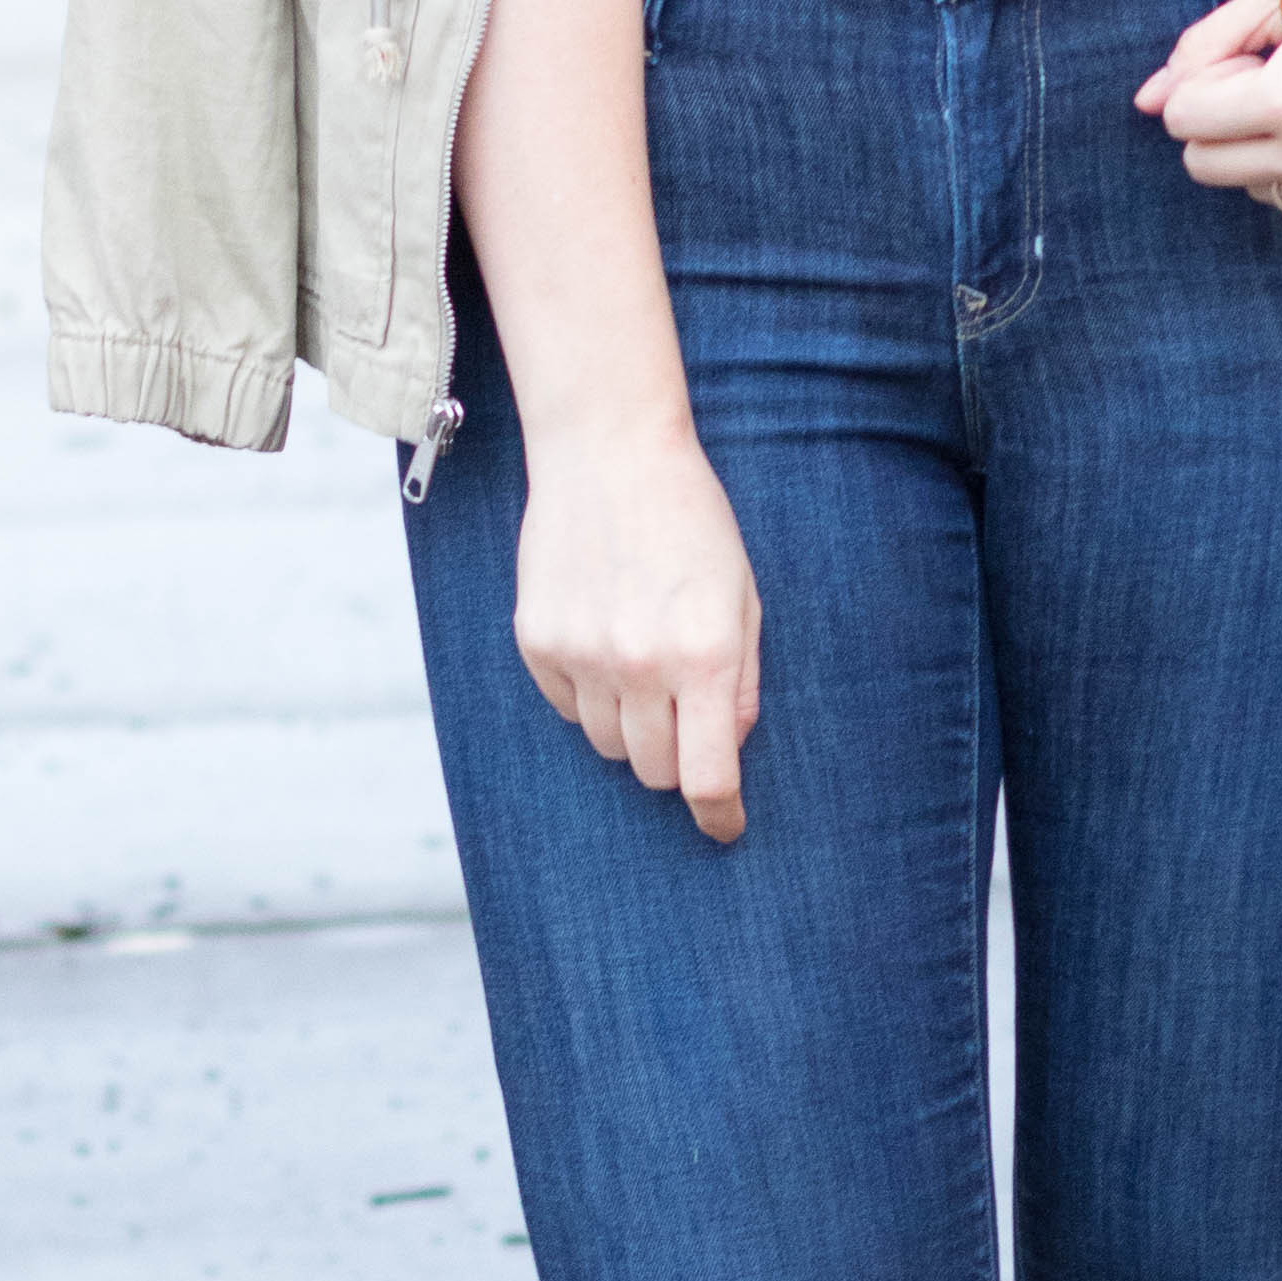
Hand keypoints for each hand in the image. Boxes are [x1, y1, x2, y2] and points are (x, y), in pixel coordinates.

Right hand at [512, 414, 763, 843]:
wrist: (608, 452)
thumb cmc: (691, 521)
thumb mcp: (742, 596)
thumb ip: (743, 679)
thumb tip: (728, 746)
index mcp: (704, 654)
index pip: (706, 775)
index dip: (719, 815)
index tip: (725, 827)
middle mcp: (640, 663)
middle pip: (654, 771)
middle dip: (677, 759)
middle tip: (686, 713)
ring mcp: (581, 655)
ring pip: (607, 745)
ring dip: (632, 726)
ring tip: (643, 661)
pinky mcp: (538, 641)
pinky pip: (565, 707)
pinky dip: (588, 694)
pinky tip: (603, 638)